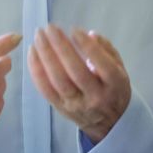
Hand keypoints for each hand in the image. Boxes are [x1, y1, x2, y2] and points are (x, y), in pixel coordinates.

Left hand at [27, 24, 129, 142]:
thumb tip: (90, 34)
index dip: (87, 46)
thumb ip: (107, 50)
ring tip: (39, 36)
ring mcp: (76, 105)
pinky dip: (36, 70)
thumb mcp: (120, 68)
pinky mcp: (60, 109)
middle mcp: (95, 96)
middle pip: (75, 71)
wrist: (110, 124)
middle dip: (61, 47)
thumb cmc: (115, 88)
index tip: (74, 29)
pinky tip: (32, 53)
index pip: (101, 64)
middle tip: (50, 28)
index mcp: (114, 84)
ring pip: (57, 81)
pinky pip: (45, 89)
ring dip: (45, 56)